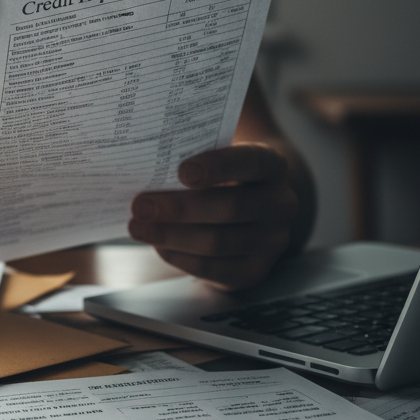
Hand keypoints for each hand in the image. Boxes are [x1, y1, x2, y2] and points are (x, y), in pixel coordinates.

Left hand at [129, 143, 298, 289]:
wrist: (250, 202)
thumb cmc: (220, 172)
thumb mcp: (215, 152)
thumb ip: (192, 149)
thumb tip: (147, 150)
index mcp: (273, 164)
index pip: (252, 161)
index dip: (219, 166)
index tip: (182, 171)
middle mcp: (280, 203)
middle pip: (231, 208)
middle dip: (180, 208)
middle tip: (141, 205)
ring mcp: (272, 241)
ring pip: (218, 242)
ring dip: (171, 235)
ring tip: (138, 226)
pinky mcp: (254, 270)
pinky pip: (212, 268)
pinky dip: (179, 256)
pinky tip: (157, 244)